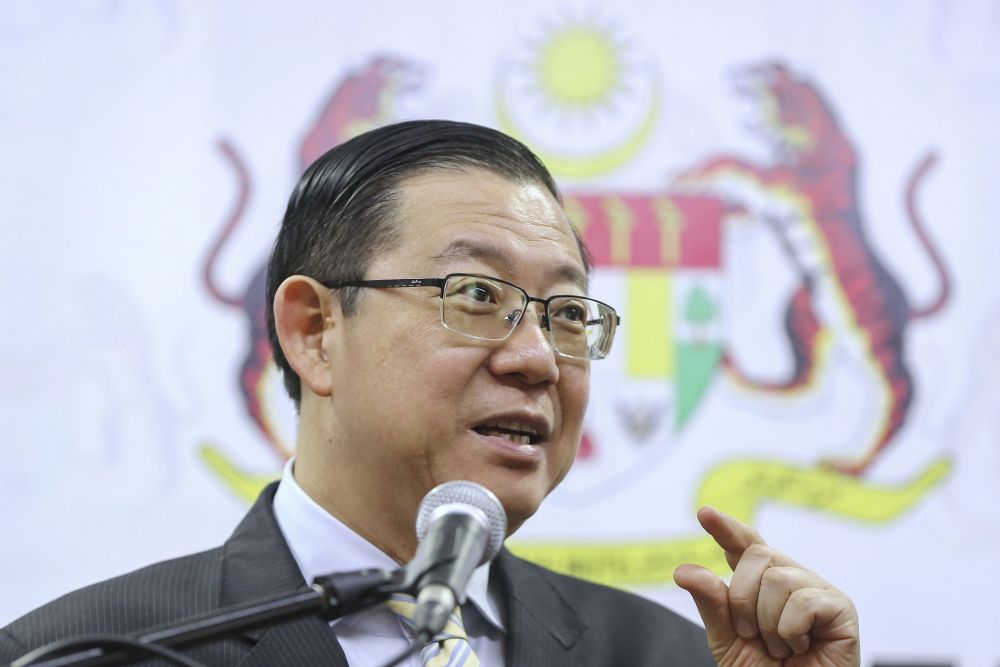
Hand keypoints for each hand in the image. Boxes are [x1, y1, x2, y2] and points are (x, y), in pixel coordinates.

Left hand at [674, 507, 859, 665]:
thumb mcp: (727, 639)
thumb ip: (711, 603)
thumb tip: (684, 570)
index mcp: (761, 581)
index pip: (744, 544)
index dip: (726, 528)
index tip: (705, 513)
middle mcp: (790, 578)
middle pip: (757, 555)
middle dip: (743, 599)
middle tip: (751, 634)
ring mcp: (817, 590)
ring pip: (778, 579)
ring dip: (768, 623)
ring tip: (779, 646)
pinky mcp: (841, 608)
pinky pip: (804, 601)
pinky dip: (791, 631)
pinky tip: (799, 646)